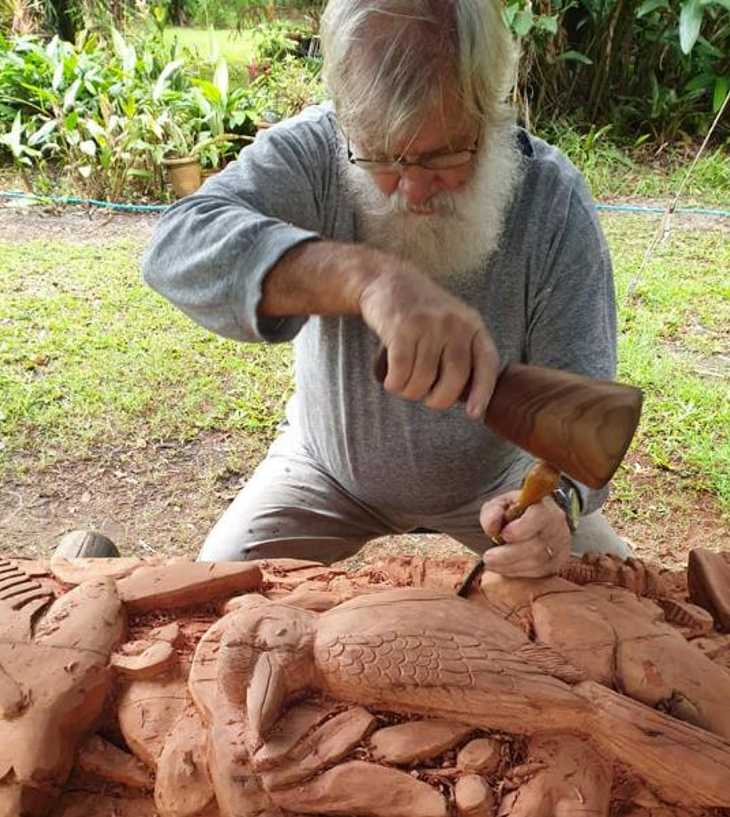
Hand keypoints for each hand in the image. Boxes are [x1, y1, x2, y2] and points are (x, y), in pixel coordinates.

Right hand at [359, 258, 498, 417]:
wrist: (386, 280)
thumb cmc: (421, 312)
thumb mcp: (452, 324)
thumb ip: (462, 353)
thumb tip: (468, 398)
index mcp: (472, 325)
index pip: (486, 363)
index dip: (482, 392)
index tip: (473, 414)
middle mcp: (454, 324)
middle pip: (454, 378)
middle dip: (437, 399)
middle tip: (426, 398)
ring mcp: (428, 325)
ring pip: (423, 379)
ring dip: (409, 390)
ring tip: (404, 383)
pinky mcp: (402, 329)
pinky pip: (400, 372)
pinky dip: (394, 383)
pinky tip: (391, 379)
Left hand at [479, 491, 570, 577]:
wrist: (533, 522)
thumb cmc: (515, 512)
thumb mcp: (500, 504)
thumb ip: (492, 512)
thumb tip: (491, 528)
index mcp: (545, 507)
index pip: (539, 517)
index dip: (521, 529)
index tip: (503, 535)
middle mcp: (557, 527)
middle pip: (536, 546)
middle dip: (508, 555)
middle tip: (488, 557)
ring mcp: (560, 548)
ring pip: (537, 563)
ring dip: (510, 566)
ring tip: (491, 563)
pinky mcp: (556, 564)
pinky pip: (537, 573)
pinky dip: (517, 572)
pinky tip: (504, 567)